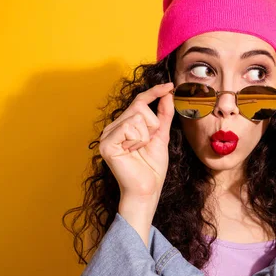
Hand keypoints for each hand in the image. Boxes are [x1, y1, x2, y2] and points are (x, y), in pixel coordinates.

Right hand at [99, 82, 174, 242]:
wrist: (147, 189)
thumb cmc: (152, 167)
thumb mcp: (161, 136)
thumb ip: (163, 115)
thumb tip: (168, 94)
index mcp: (124, 125)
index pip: (139, 101)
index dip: (154, 92)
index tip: (170, 85)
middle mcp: (113, 127)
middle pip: (139, 107)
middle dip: (152, 125)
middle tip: (147, 144)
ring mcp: (107, 135)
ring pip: (136, 116)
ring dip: (145, 135)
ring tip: (139, 150)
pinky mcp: (106, 143)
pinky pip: (129, 127)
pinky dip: (138, 140)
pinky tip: (132, 152)